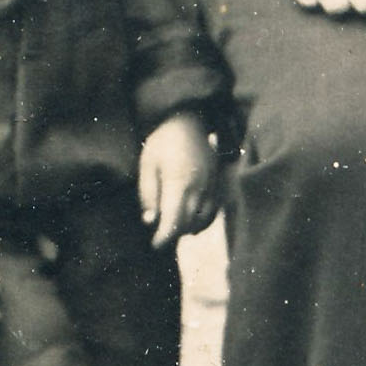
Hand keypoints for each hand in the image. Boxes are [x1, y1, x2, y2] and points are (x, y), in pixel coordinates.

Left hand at [138, 113, 224, 245]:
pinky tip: (190, 222)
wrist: (189, 120)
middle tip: (160, 236)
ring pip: (203, 221)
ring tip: (173, 226)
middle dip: (174, 234)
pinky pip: (213, 211)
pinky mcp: (218, 184)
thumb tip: (151, 221)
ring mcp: (212, 186)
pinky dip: (202, 221)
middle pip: (188, 224)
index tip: (155, 245)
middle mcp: (199, 187)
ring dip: (188, 229)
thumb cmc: (163, 142)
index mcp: (179, 182)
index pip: (174, 221)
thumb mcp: (147, 164)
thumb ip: (148, 194)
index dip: (164, 237)